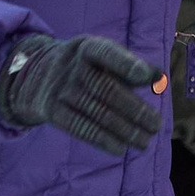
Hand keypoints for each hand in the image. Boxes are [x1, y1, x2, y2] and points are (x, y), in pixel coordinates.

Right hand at [0, 33, 161, 155]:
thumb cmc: (84, 65)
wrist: (34, 75)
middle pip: (107, 90)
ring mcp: (60, 90)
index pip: (106, 52)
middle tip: (157, 126)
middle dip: (135, 110)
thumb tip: (160, 78)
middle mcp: (72, 67)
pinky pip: (80, 127)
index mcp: (87, 47)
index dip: (126, 64)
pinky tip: (121, 148)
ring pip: (97, 113)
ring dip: (125, 130)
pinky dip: (102, 139)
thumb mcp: (101, 55)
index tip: (147, 77)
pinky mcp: (52, 111)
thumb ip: (130, 64)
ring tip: (145, 141)